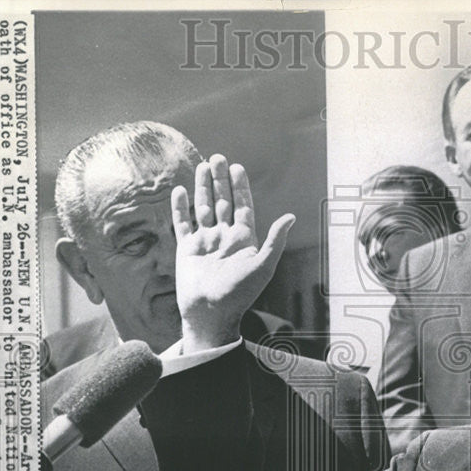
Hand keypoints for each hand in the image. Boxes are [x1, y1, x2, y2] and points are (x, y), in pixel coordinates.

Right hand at [171, 155, 294, 352]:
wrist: (210, 313)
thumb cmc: (239, 294)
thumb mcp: (262, 266)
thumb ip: (275, 240)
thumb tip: (291, 216)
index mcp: (244, 239)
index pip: (243, 206)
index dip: (240, 187)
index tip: (237, 167)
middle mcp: (224, 237)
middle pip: (222, 201)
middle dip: (220, 180)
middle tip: (217, 157)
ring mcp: (205, 242)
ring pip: (203, 208)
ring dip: (202, 188)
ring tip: (201, 166)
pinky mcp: (187, 249)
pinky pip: (183, 224)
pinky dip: (180, 207)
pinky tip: (180, 190)